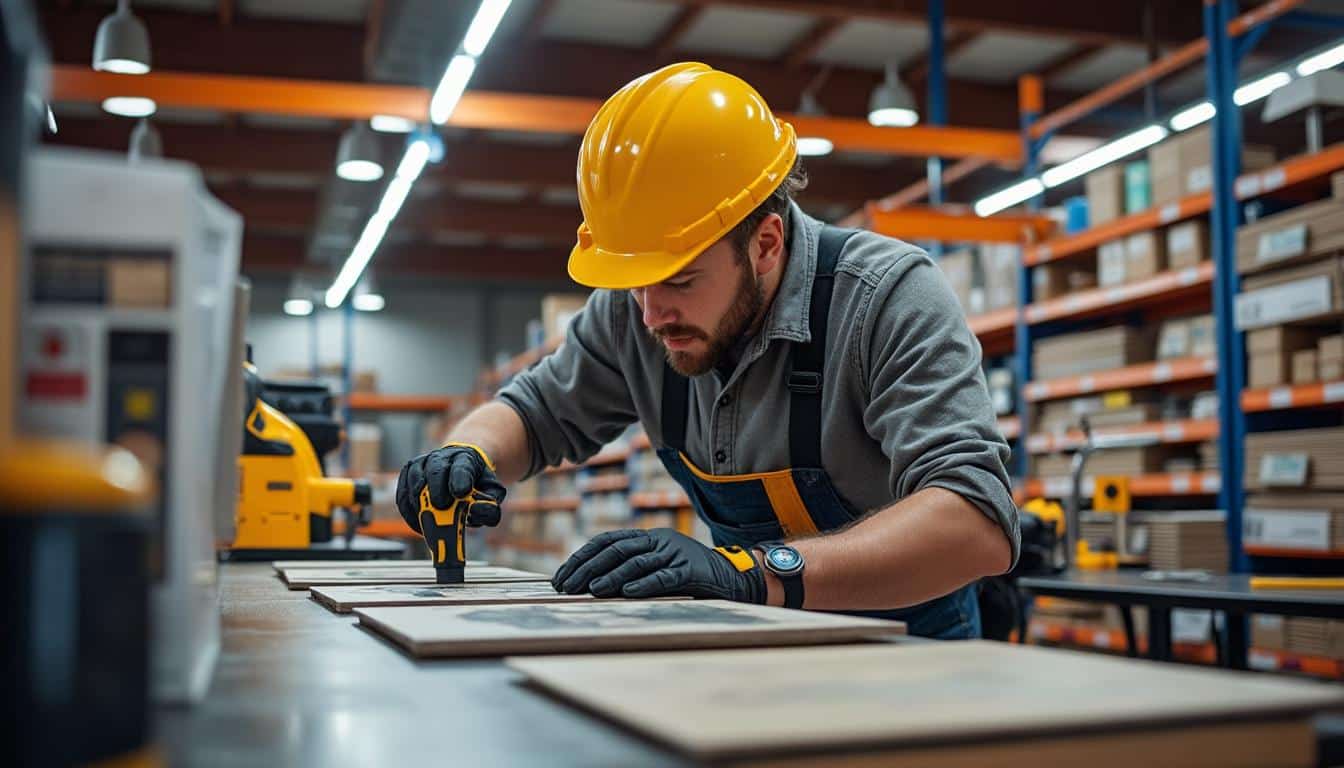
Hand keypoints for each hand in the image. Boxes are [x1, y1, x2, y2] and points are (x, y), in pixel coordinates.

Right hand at [395, 443, 505, 532]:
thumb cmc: (475, 484)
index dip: (460, 479)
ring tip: (428, 522)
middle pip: (436, 470)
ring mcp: (422, 463)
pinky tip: (418, 523)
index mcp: (466, 459)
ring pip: (415, 480)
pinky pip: (402, 491)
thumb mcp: (491, 493)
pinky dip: (408, 510)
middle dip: (437, 491)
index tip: (461, 493)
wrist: (459, 466)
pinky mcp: (408, 472)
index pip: (462, 466)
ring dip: (420, 502)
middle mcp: (442, 457)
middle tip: (441, 508)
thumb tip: (475, 513)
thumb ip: (490, 507)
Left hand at [551, 528, 764, 602]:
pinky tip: (627, 593)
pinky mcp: (689, 570)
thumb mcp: (656, 566)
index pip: (606, 541)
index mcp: (647, 537)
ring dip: (610, 576)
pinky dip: (644, 584)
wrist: (731, 575)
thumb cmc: (688, 575)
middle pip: (615, 549)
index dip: (581, 557)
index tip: (561, 576)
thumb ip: (630, 569)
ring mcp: (674, 553)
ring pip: (636, 562)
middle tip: (567, 586)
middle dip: (587, 567)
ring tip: (591, 589)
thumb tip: (590, 584)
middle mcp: (657, 540)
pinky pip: (664, 576)